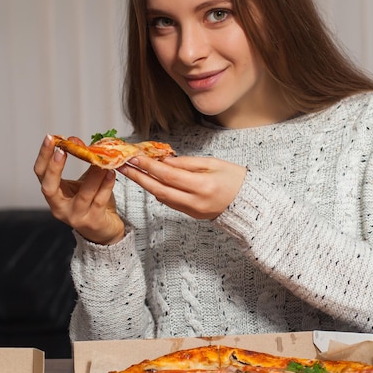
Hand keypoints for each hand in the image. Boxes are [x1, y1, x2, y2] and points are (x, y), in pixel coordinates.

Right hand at [33, 135, 124, 243]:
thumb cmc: (92, 202)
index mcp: (54, 195)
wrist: (105, 230)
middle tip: (62, 149)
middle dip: (54, 168)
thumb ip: (81, 162)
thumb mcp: (83, 181)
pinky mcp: (93, 221)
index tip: (51, 138)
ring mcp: (76, 216)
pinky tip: (111, 173)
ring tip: (100, 160)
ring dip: (92, 175)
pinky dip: (106, 186)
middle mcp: (59, 207)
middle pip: (49, 187)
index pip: (40, 174)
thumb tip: (75, 138)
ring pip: (83, 194)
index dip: (43, 156)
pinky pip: (100, 200)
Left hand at [118, 155, 246, 218]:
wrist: (249, 203)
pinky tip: (150, 182)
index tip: (134, 157)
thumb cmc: (235, 178)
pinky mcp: (192, 215)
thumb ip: (187, 163)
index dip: (150, 166)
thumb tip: (164, 160)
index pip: (169, 175)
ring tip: (132, 172)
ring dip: (146, 184)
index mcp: (203, 186)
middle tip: (123, 166)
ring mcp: (193, 211)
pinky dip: (159, 191)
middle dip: (139, 177)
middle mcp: (195, 201)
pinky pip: (170, 203)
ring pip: (162, 198)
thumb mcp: (214, 163)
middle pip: (159, 189)